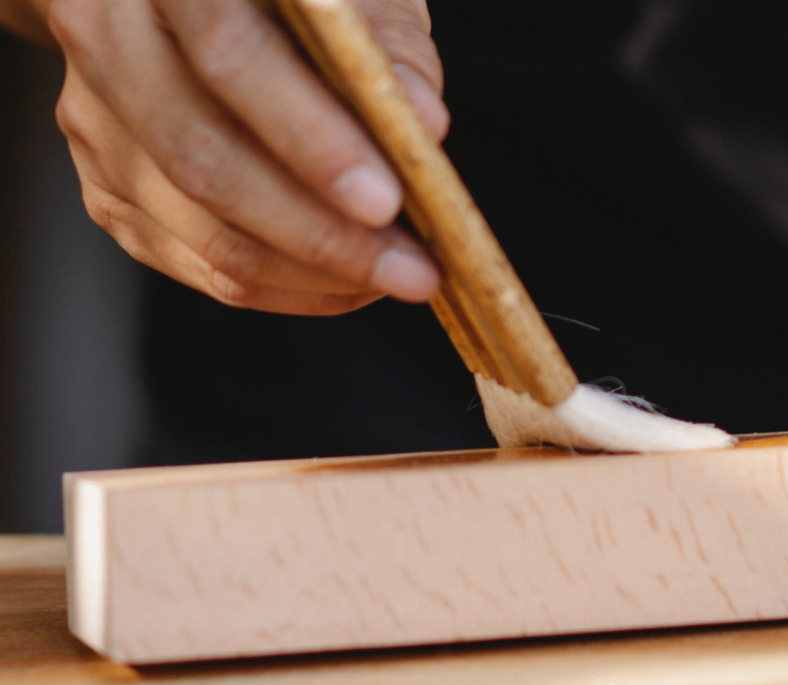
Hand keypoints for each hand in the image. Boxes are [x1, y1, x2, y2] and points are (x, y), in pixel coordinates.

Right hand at [45, 0, 447, 314]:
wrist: (204, 4)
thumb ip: (389, 44)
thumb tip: (424, 124)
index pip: (229, 54)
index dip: (310, 137)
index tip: (388, 200)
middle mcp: (107, 42)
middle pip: (205, 161)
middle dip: (323, 234)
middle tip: (412, 269)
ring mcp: (96, 126)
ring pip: (205, 233)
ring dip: (316, 273)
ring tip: (396, 276)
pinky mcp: (108, 193)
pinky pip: (203, 266)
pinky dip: (288, 287)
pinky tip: (350, 283)